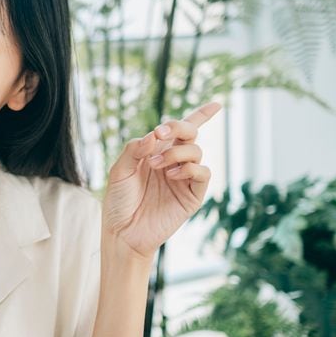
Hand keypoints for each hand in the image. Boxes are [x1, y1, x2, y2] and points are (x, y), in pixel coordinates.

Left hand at [102, 102, 222, 260]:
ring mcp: (184, 178)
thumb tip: (155, 134)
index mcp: (157, 152)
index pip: (181, 130)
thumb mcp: (119, 170)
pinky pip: (203, 173)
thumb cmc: (119, 201)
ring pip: (196, 151)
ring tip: (156, 166)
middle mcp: (173, 162)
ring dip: (176, 153)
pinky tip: (172, 175)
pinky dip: (190, 168)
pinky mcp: (192, 195)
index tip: (216, 105)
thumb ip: (135, 149)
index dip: (201, 115)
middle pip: (190, 134)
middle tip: (161, 133)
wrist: (122, 232)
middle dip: (179, 127)